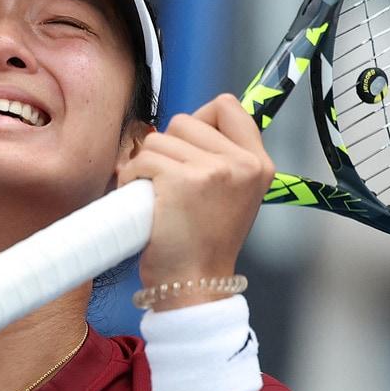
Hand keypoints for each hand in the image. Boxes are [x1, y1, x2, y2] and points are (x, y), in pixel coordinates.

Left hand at [115, 94, 273, 305]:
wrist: (194, 283)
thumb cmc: (204, 243)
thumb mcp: (234, 196)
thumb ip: (223, 158)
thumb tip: (188, 124)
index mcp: (258, 163)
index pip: (227, 106)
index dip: (201, 119)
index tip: (190, 148)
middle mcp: (241, 163)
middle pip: (185, 119)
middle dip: (168, 148)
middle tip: (171, 183)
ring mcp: (212, 170)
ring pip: (158, 139)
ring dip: (146, 165)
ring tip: (157, 195)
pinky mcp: (181, 180)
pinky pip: (141, 160)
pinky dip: (131, 178)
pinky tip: (143, 200)